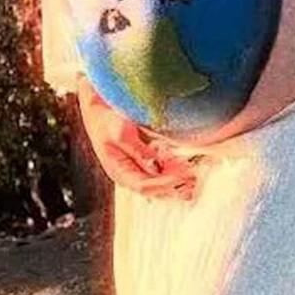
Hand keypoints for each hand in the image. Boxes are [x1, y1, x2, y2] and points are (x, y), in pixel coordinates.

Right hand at [77, 81, 200, 201]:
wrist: (98, 105)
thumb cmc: (106, 118)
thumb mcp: (121, 131)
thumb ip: (139, 150)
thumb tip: (157, 167)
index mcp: (119, 171)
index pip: (145, 186)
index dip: (166, 183)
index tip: (184, 174)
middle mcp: (128, 174)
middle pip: (155, 189)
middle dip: (175, 186)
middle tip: (195, 178)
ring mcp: (136, 167)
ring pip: (159, 183)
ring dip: (177, 182)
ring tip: (196, 178)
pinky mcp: (143, 159)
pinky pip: (161, 172)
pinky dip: (175, 171)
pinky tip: (188, 167)